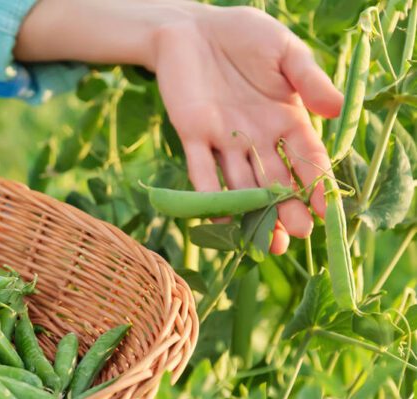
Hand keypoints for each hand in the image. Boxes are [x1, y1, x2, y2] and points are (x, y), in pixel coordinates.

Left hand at [150, 5, 341, 253]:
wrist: (192, 27)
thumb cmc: (244, 34)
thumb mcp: (284, 51)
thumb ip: (308, 79)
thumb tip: (334, 110)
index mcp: (285, 118)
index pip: (306, 157)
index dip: (316, 183)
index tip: (325, 211)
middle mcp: (256, 136)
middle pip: (274, 180)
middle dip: (285, 209)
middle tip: (296, 237)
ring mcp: (223, 139)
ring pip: (240, 183)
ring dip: (252, 213)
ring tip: (266, 243)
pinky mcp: (191, 135)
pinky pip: (201, 170)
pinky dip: (209, 196)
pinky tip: (221, 221)